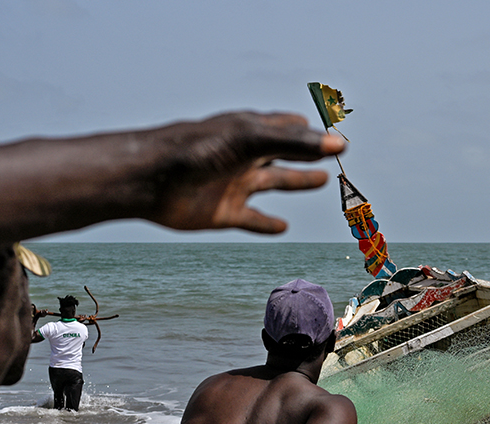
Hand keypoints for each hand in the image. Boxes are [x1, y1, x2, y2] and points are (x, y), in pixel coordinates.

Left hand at [136, 112, 344, 233]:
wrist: (152, 179)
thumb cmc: (197, 149)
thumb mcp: (251, 140)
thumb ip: (295, 142)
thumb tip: (338, 145)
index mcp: (250, 131)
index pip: (290, 128)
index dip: (313, 133)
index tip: (336, 136)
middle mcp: (245, 156)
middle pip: (286, 153)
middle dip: (310, 153)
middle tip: (335, 155)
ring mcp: (235, 184)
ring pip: (275, 183)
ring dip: (297, 181)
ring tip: (323, 180)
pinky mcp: (224, 213)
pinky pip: (253, 220)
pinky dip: (268, 224)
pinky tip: (283, 227)